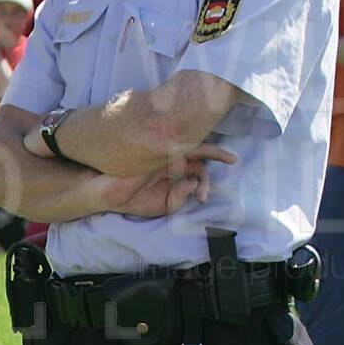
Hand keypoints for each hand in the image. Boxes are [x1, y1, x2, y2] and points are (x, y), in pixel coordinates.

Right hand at [100, 144, 234, 218]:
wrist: (111, 192)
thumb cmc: (134, 199)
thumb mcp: (163, 205)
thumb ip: (179, 198)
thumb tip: (193, 185)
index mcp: (176, 172)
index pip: (199, 170)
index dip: (206, 182)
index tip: (203, 198)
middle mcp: (174, 158)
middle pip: (201, 153)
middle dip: (219, 155)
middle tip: (232, 161)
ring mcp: (167, 150)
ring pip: (194, 143)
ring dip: (214, 149)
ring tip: (229, 156)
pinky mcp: (159, 145)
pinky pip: (180, 139)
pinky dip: (195, 139)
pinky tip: (206, 145)